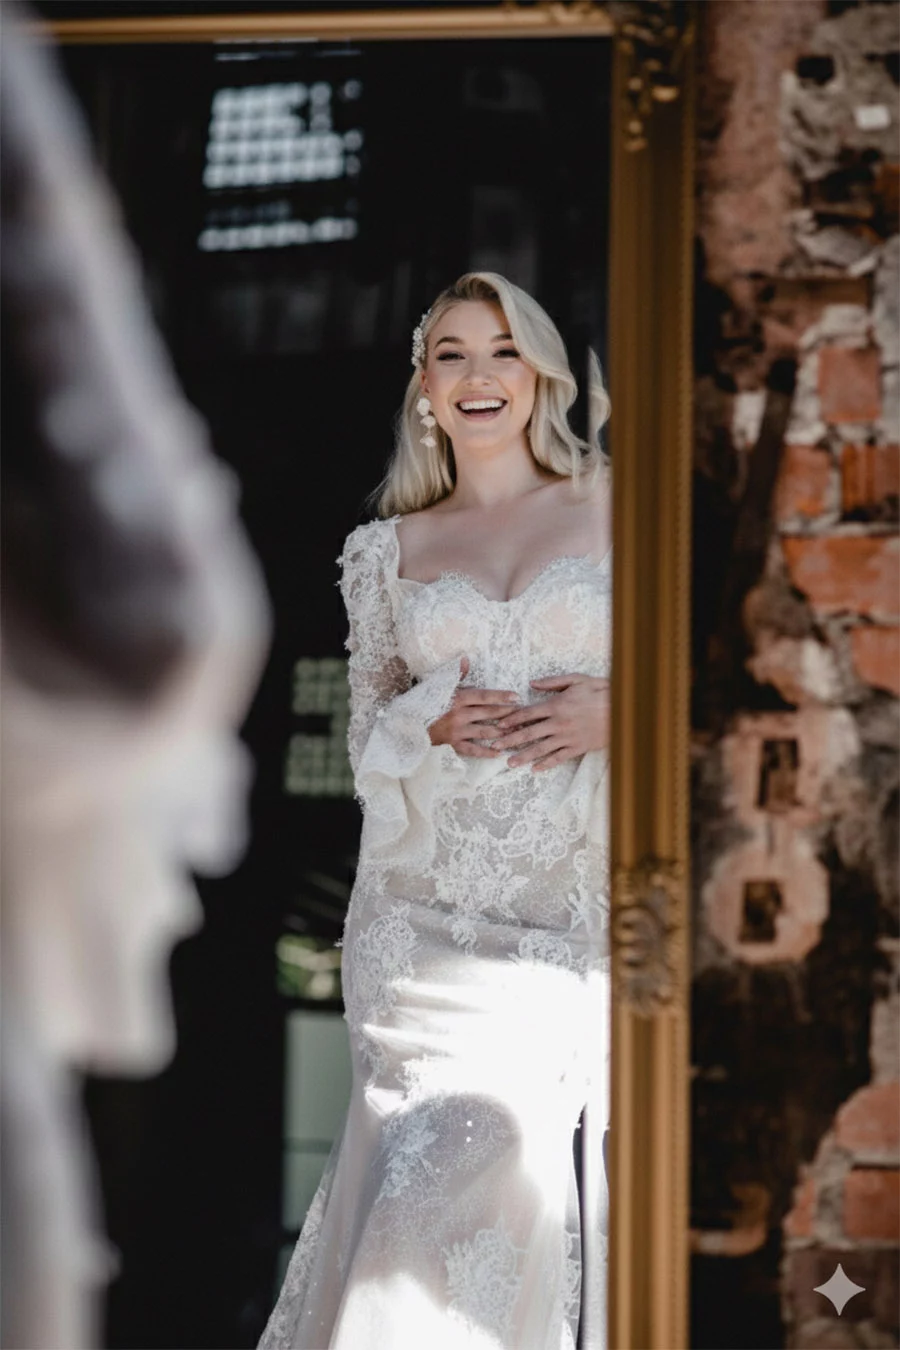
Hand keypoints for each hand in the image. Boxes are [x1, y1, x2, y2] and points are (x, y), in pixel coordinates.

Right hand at [428, 657, 520, 758]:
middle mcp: (459, 714)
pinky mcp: (452, 744)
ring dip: (501, 732)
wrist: (408, 723)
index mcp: (457, 698)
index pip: (484, 696)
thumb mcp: (439, 686)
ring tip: (517, 732)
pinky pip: (473, 750)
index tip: (516, 697)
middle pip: (489, 713)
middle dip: (508, 713)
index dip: (501, 696)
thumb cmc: (425, 702)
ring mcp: (456, 731)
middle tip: (524, 714)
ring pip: (484, 732)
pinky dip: (486, 752)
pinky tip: (499, 752)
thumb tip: (466, 659)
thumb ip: (456, 674)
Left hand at [489, 673, 609, 770]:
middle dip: (510, 740)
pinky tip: (535, 769)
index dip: (511, 719)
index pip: (528, 713)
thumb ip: (553, 682)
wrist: (623, 710)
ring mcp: (568, 737)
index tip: (498, 725)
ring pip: (541, 748)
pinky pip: (559, 758)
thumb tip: (531, 683)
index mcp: (556, 705)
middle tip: (494, 746)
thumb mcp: (577, 680)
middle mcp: (559, 723)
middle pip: (529, 733)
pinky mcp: (578, 747)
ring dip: (523, 756)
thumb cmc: (600, 691)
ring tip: (509, 763)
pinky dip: (546, 764)